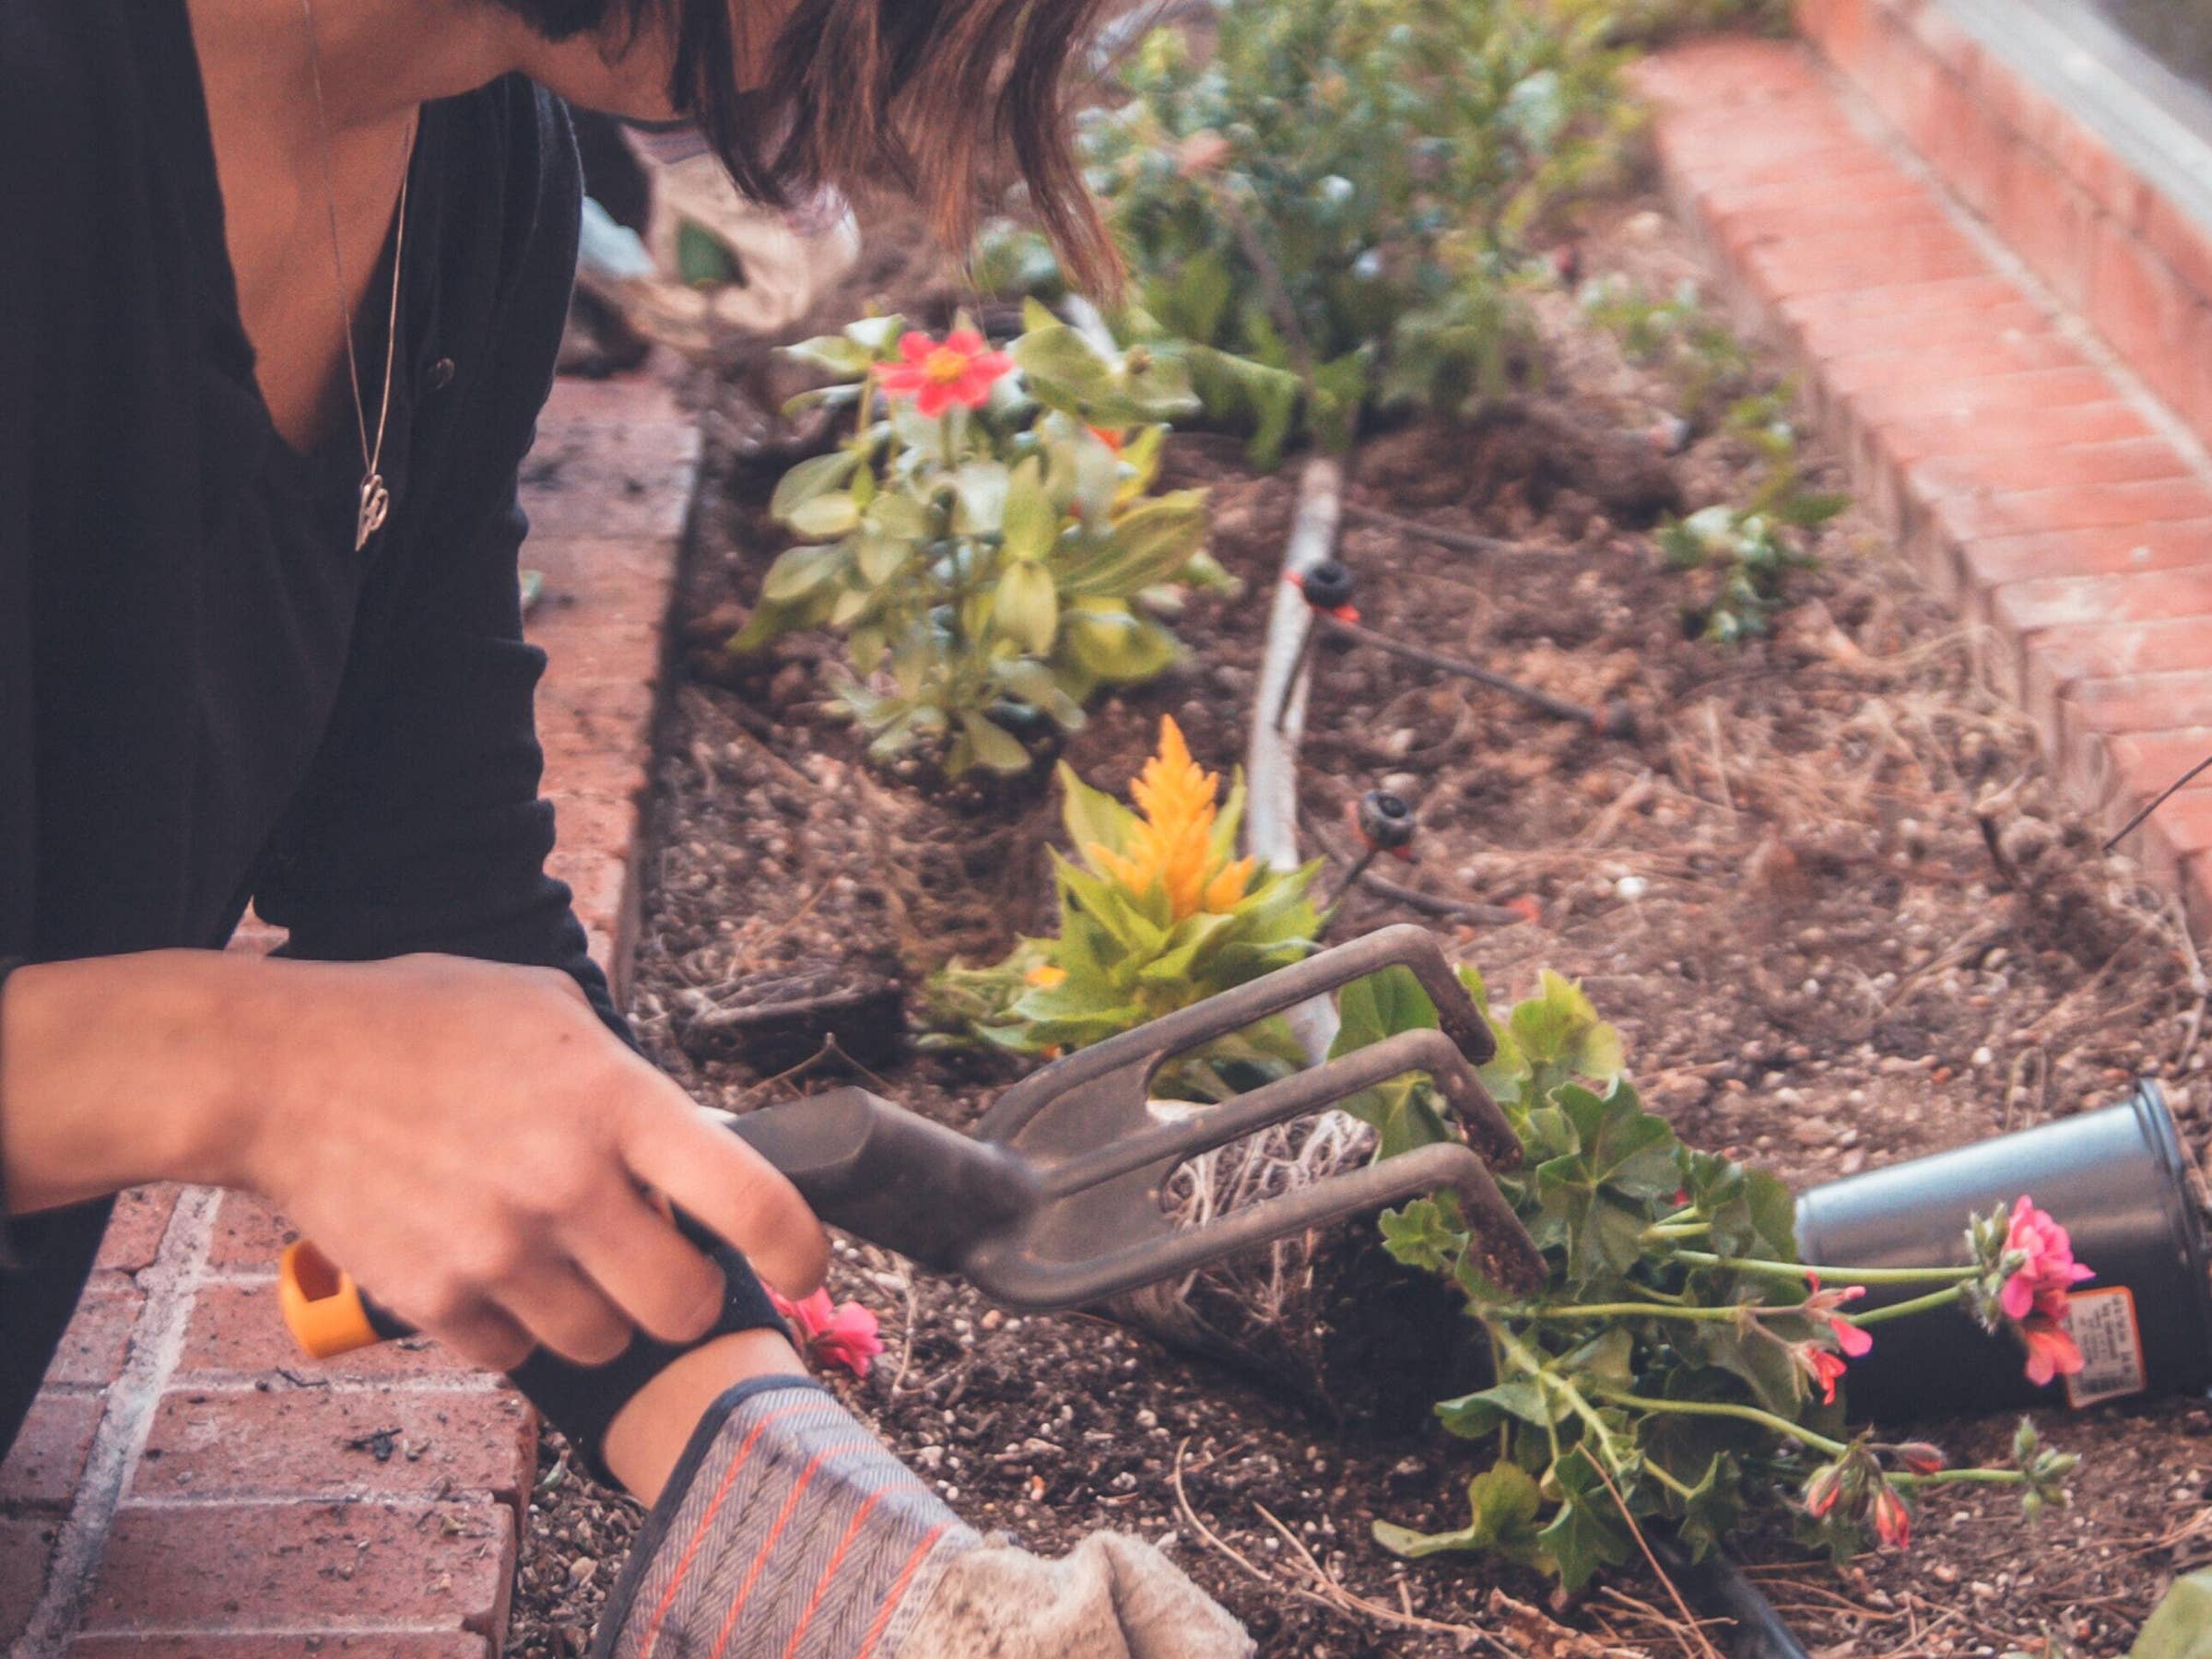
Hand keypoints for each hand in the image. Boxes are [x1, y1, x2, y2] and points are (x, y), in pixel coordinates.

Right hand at [0, 950, 826, 1371]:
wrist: (278, 1069)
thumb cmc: (422, 1024)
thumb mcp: (548, 1011)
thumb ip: (627, 1080)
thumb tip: (693, 1140)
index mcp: (615, 1102)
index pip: (752, 1200)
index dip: (799, 1250)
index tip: (805, 1266)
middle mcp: (568, 1185)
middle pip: (683, 1307)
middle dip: (684, 1298)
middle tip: (663, 1269)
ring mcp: (500, 1250)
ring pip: (602, 1344)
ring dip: (600, 1317)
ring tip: (563, 1263)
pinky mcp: (435, 1298)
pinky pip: (514, 1357)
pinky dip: (514, 1331)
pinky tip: (489, 1270)